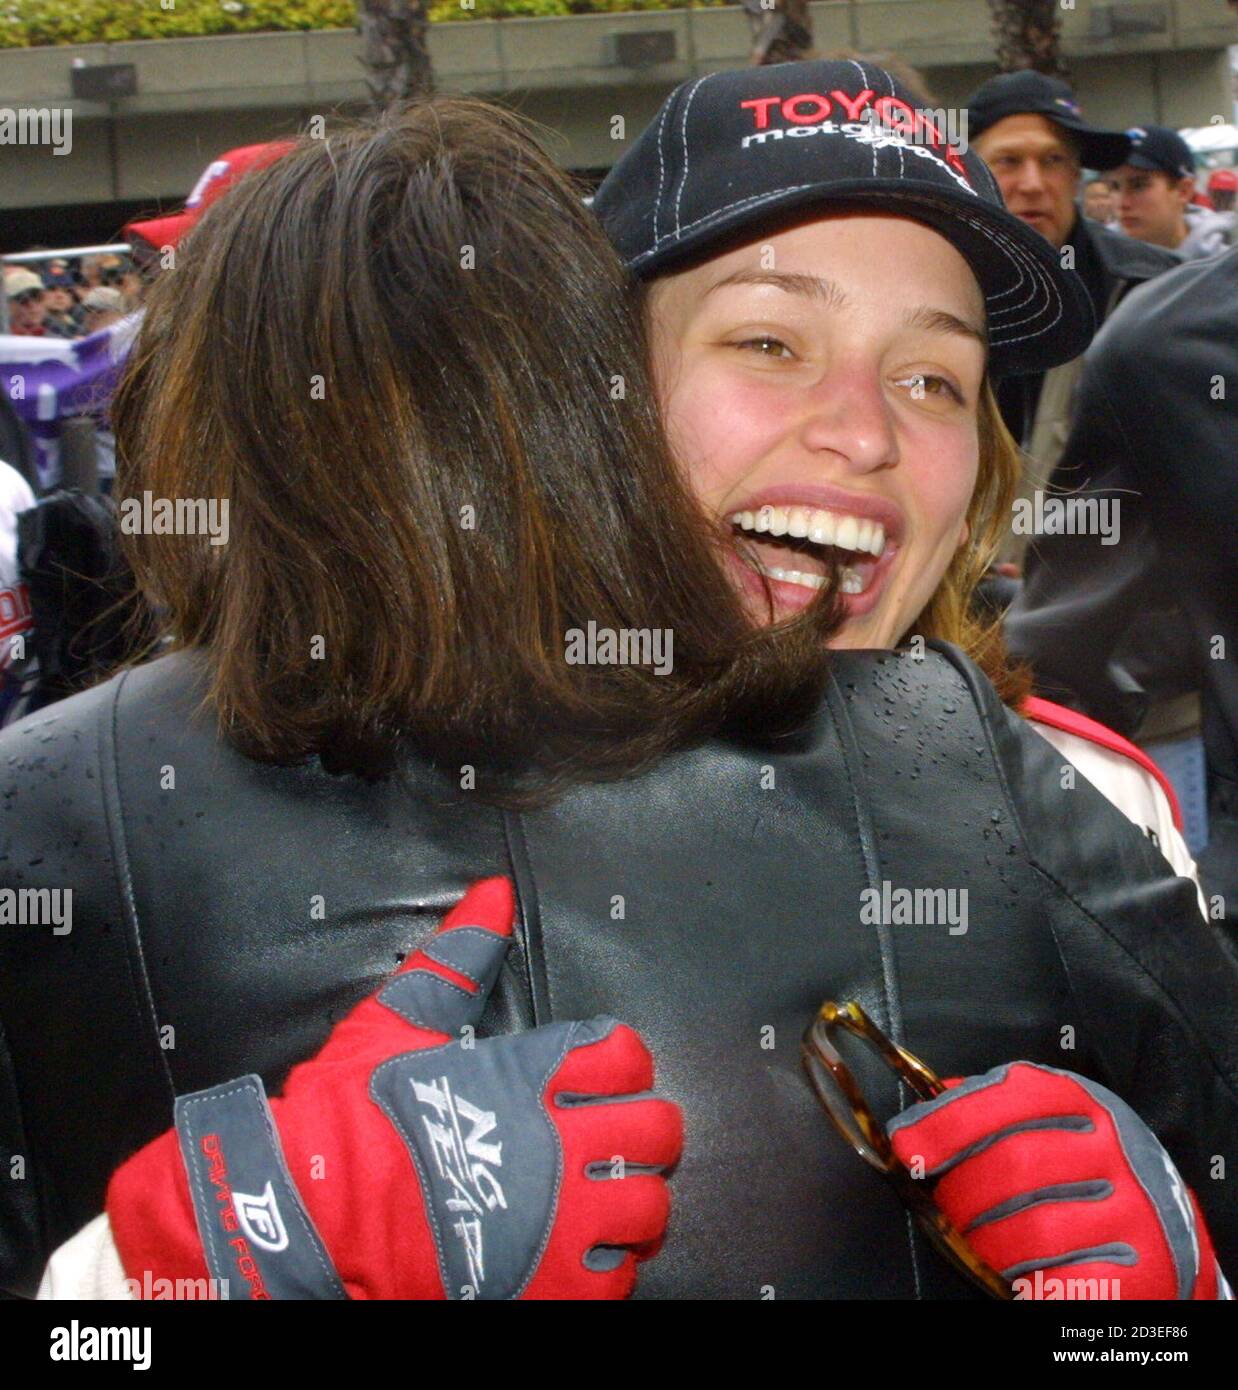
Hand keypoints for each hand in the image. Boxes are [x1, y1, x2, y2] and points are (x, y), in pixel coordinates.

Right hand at [107, 877, 681, 1298]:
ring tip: (606, 1198)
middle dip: (645, 1129)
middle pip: (656, 1129)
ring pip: (649, 1207)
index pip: (623, 1054)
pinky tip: (582, 1252)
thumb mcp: (398, 1019)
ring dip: (634, 1198)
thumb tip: (493, 895)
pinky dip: (609, 1264)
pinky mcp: (545, 1286)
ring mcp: (556, 1221)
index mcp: (528, 1075)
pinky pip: (617, 1276)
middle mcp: (555, 1145)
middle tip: (617, 1137)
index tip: (605, 1072)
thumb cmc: (348, 1115)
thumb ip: (456, 956)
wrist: (309, 1217)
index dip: (622, 1061)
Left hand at [888, 1062, 1225, 1299]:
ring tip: (983, 1246)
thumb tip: (924, 1112)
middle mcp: (1113, 1147)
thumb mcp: (1049, 1120)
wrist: (1164, 1225)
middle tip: (947, 1210)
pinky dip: (1029, 1282)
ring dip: (990, 1244)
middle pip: (1012, 1165)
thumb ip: (992, 1109)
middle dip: (962, 1193)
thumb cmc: (1086, 1168)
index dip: (949, 1121)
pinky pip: (1064, 1278)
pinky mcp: (1143, 1265)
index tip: (906, 1146)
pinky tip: (1020, 1277)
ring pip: (1033, 1229)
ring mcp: (1133, 1207)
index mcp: (1083, 1102)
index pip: (1009, 1097)